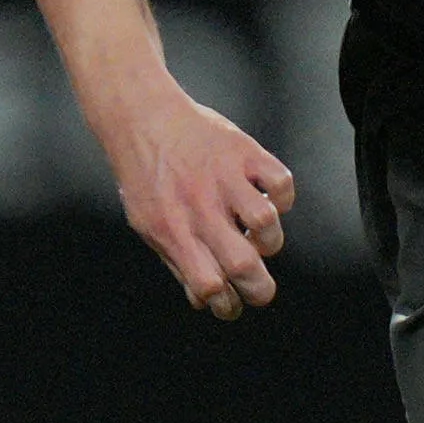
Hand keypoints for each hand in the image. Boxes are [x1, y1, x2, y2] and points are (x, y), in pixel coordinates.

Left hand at [95, 78, 294, 319]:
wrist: (140, 116)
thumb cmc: (145, 176)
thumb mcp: (147, 224)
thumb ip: (176, 261)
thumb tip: (205, 300)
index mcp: (173, 232)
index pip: (208, 286)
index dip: (227, 306)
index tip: (232, 303)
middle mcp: (199, 208)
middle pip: (244, 264)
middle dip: (260, 289)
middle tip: (259, 286)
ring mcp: (223, 179)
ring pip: (265, 223)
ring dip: (270, 240)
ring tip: (258, 236)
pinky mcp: (243, 152)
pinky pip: (280, 182)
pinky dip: (282, 197)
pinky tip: (267, 199)